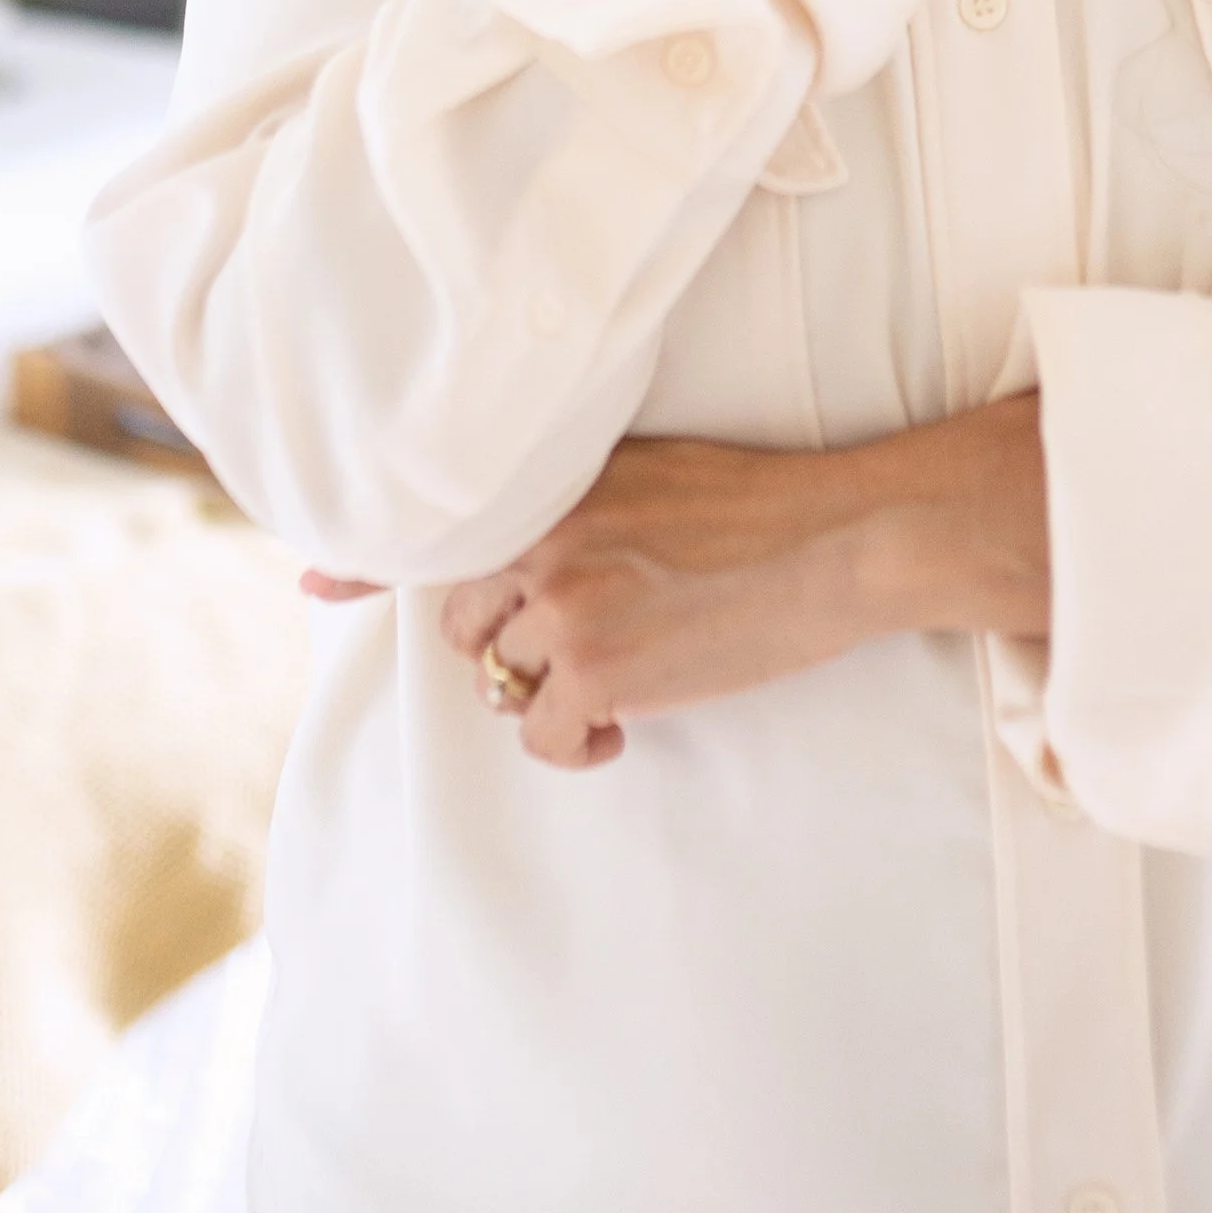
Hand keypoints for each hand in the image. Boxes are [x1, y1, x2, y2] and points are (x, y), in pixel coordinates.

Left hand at [440, 399, 1049, 771]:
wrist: (831, 542)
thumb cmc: (756, 503)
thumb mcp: (644, 467)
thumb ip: (575, 499)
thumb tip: (534, 545)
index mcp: (549, 491)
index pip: (450, 546)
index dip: (427, 583)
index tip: (381, 599)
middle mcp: (540, 544)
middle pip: (465, 625)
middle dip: (505, 647)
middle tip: (559, 659)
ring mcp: (564, 610)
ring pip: (500, 683)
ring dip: (545, 695)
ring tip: (600, 695)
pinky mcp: (598, 675)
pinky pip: (542, 736)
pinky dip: (573, 745)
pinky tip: (614, 732)